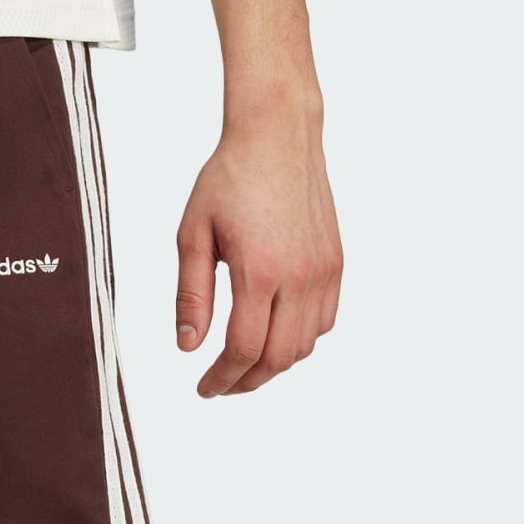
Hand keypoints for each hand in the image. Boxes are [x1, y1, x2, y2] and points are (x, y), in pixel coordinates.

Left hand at [175, 108, 341, 395]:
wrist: (277, 134)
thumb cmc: (229, 178)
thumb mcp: (192, 236)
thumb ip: (191, 297)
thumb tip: (187, 347)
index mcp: (259, 272)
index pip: (244, 351)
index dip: (222, 379)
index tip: (205, 389)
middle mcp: (299, 276)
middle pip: (277, 358)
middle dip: (246, 382)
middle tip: (221, 385)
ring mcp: (323, 270)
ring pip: (304, 346)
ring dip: (273, 364)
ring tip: (244, 364)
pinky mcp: (335, 262)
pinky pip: (324, 321)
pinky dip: (299, 340)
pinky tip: (274, 335)